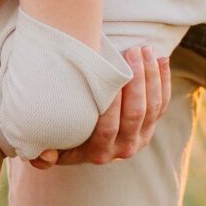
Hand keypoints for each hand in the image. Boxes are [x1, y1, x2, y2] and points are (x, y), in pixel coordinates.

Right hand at [26, 47, 170, 166]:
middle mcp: (123, 148)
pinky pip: (163, 102)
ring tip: (143, 49)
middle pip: (135, 113)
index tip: (110, 74)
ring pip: (153, 106)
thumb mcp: (52, 147)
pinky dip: (164, 79)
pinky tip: (160, 59)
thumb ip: (42, 156)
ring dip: (150, 75)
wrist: (86, 143)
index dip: (113, 102)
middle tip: (131, 51)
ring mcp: (141, 137)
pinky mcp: (152, 125)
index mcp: (98, 152)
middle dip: (136, 80)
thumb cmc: (64, 137)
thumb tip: (44, 156)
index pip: (108, 128)